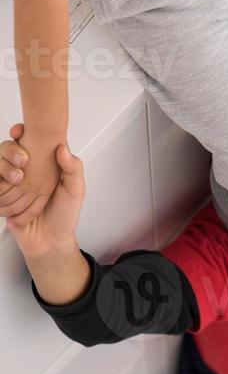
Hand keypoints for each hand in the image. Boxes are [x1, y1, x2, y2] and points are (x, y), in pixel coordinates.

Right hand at [0, 124, 84, 260]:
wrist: (49, 242)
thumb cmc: (64, 214)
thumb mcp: (75, 191)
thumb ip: (73, 168)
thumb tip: (62, 148)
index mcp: (43, 164)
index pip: (27, 140)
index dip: (20, 132)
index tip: (20, 131)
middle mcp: (25, 170)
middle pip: (6, 149)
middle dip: (10, 150)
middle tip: (23, 160)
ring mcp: (10, 183)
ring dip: (4, 168)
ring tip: (18, 178)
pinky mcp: (1, 197)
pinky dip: (1, 190)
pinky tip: (9, 190)